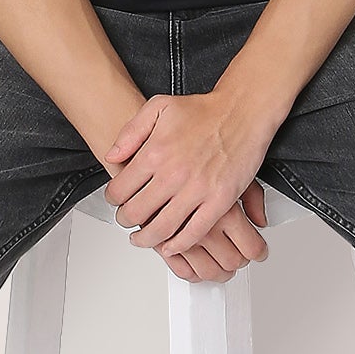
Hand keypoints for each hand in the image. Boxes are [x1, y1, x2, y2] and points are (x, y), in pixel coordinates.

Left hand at [100, 90, 278, 282]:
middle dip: (126, 221)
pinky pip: (194, 232)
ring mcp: (197, 190)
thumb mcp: (158, 107)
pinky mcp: (219, 201)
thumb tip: (112, 156)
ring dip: (147, 239)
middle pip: (136, 213)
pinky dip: (178, 245)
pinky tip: (170, 246)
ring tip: (142, 238)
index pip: (120, 189)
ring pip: (162, 228)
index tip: (115, 201)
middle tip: (126, 220)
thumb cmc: (204, 110)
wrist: (242, 111)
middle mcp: (174, 174)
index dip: (112, 199)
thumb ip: (130, 132)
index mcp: (155, 153)